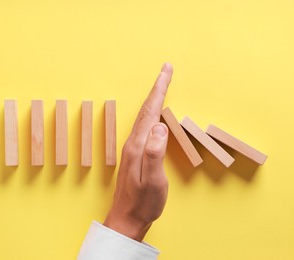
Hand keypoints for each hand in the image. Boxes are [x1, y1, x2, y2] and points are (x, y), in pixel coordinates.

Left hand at [104, 63, 172, 241]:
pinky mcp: (134, 154)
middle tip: (166, 70)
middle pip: (146, 109)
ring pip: (144, 116)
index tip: (166, 71)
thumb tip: (160, 126)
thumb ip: (155, 153)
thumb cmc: (143, 203)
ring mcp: (132, 148)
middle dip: (157, 88)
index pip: (150, 111)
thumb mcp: (153, 181)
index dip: (159, 90)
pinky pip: (144, 126)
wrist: (127, 218)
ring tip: (162, 86)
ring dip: (153, 99)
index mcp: (138, 146)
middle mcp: (133, 143)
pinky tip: (154, 115)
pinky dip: (151, 113)